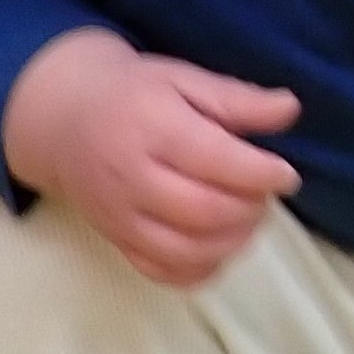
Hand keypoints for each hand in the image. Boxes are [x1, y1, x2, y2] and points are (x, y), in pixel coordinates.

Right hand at [0, 26, 300, 286]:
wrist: (64, 120)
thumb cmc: (134, 94)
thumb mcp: (183, 79)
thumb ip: (236, 98)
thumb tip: (289, 109)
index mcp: (151, 128)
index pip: (213, 160)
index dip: (261, 173)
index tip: (286, 174)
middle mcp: (131, 177)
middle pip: (203, 211)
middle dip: (250, 209)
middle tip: (264, 194)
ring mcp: (120, 216)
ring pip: (186, 251)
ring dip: (233, 242)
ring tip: (247, 218)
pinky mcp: (116, 241)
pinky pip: (163, 273)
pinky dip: (201, 269)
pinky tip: (219, 244)